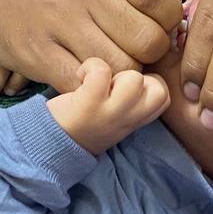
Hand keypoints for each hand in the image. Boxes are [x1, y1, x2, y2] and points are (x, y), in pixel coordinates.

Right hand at [0, 0, 181, 92]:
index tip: (158, 24)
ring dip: (128, 73)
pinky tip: (95, 74)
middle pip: (147, 42)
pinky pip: (86, 85)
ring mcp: (60, 21)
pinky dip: (98, 87)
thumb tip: (178, 16)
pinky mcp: (38, 54)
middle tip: (139, 49)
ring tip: (119, 62)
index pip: (162, 1)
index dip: (170, 22)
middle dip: (152, 53)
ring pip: (122, 69)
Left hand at [47, 58, 170, 154]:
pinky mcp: (88, 105)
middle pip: (157, 88)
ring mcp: (109, 114)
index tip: (126, 85)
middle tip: (113, 83)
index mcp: (134, 121)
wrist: (48, 147)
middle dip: (138, 77)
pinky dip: (90, 66)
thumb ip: (130, 99)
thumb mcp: (114, 117)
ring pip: (134, 79)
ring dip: (114, 71)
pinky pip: (101, 71)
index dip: (149, 82)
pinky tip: (81, 76)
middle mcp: (126, 121)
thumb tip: (137, 67)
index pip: (164, 97)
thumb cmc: (81, 123)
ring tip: (96, 81)